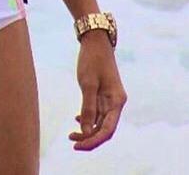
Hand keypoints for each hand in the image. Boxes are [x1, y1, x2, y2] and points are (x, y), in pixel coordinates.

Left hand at [68, 31, 126, 150]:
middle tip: (72, 142)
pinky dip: (88, 118)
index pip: (107, 130)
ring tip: (71, 134)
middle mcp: (116, 103)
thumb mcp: (87, 83)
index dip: (93, 141)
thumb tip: (86, 132)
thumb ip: (88, 108)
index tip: (78, 146)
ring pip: (101, 122)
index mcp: (117, 101)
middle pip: (104, 129)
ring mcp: (110, 99)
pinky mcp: (104, 94)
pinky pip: (98, 113)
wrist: (95, 41)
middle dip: (89, 138)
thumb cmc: (92, 60)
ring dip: (88, 130)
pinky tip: (78, 119)